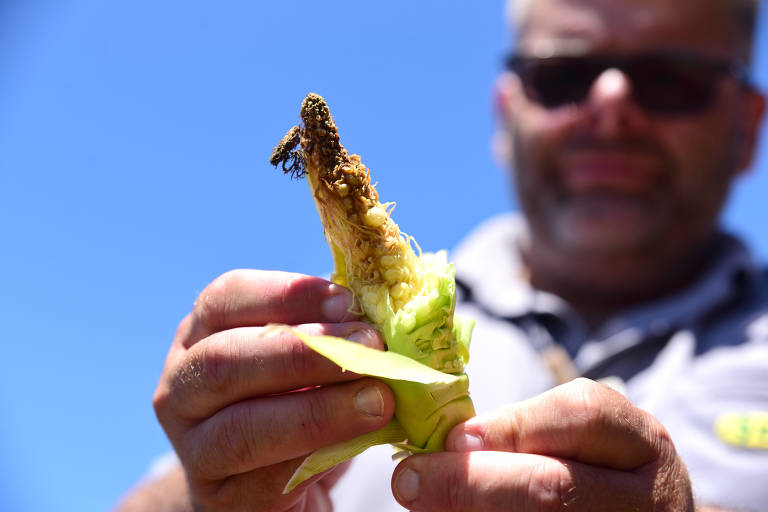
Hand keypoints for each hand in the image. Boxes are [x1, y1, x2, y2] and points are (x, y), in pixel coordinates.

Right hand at [153, 270, 395, 510]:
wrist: (271, 485)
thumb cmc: (293, 399)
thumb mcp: (300, 356)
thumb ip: (325, 330)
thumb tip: (376, 310)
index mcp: (198, 336)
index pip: (225, 299)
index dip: (285, 294)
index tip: (345, 299)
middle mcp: (181, 388)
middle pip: (223, 361)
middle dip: (303, 351)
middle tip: (370, 347)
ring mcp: (194, 449)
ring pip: (241, 428)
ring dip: (318, 410)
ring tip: (377, 398)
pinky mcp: (222, 500)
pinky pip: (267, 480)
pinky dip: (320, 455)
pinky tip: (362, 439)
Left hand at [391, 378, 693, 510]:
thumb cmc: (598, 468)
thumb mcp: (584, 436)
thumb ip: (528, 430)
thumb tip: (448, 441)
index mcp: (643, 443)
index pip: (581, 415)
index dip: (510, 426)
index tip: (451, 437)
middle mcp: (646, 498)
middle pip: (554, 488)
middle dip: (471, 483)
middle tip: (409, 482)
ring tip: (422, 503)